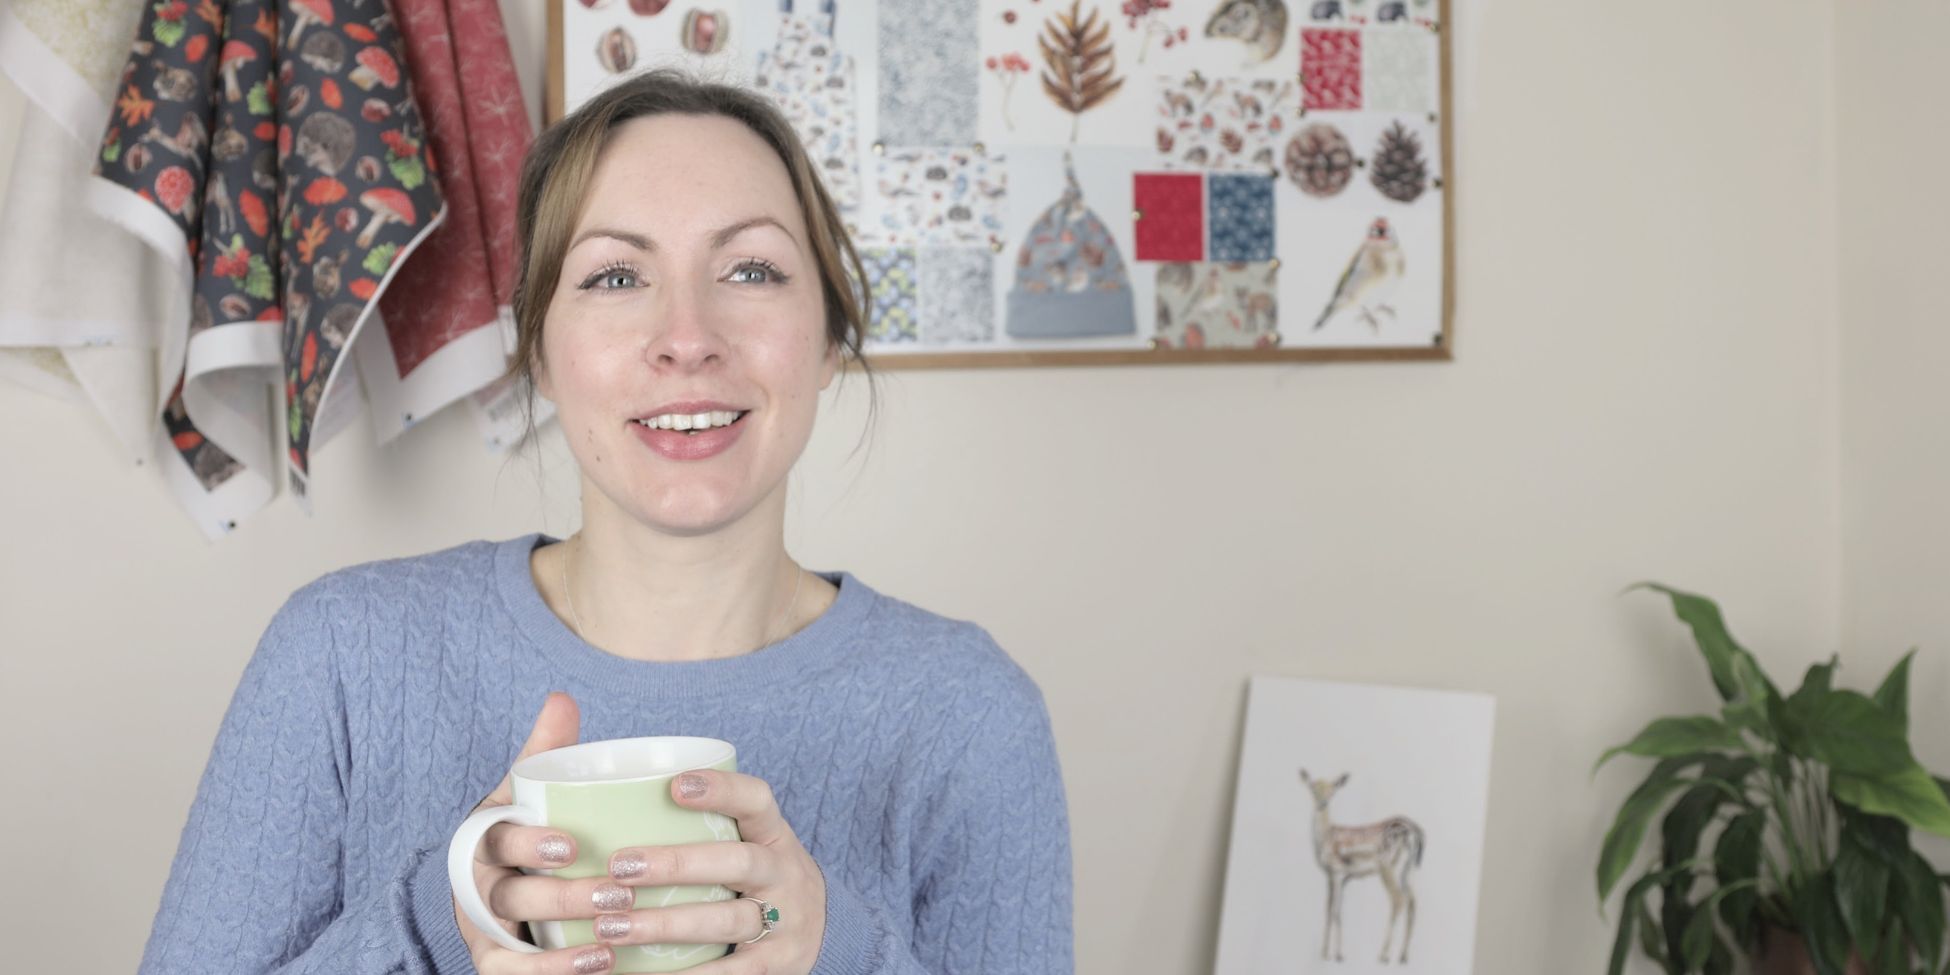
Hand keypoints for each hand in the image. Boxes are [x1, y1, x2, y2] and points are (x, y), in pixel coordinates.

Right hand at [455, 692, 622, 974]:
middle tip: (617, 894)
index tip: (571, 844)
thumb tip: (561, 697)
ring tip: (613, 943)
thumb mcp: (528, 794)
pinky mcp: (496, 964)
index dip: (529, 842)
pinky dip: (553, 974)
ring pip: (510, 942)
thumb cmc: (525, 833)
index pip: (497, 838)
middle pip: (508, 894)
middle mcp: (478, 887)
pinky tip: (600, 967)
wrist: (500, 891)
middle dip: (561, 896)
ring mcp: (484, 930)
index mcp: (486, 838)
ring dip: (561, 947)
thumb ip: (545, 753)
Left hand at [596, 770, 828, 974]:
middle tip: (618, 867)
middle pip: (737, 863)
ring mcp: (784, 921)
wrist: (823, 930)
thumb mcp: (752, 845)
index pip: (757, 801)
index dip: (722, 790)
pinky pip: (729, 972)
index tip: (676, 785)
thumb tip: (613, 813)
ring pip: (726, 921)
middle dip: (676, 864)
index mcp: (773, 836)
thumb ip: (705, 831)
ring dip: (665, 924)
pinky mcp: (775, 965)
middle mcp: (783, 875)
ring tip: (611, 927)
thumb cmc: (761, 879)